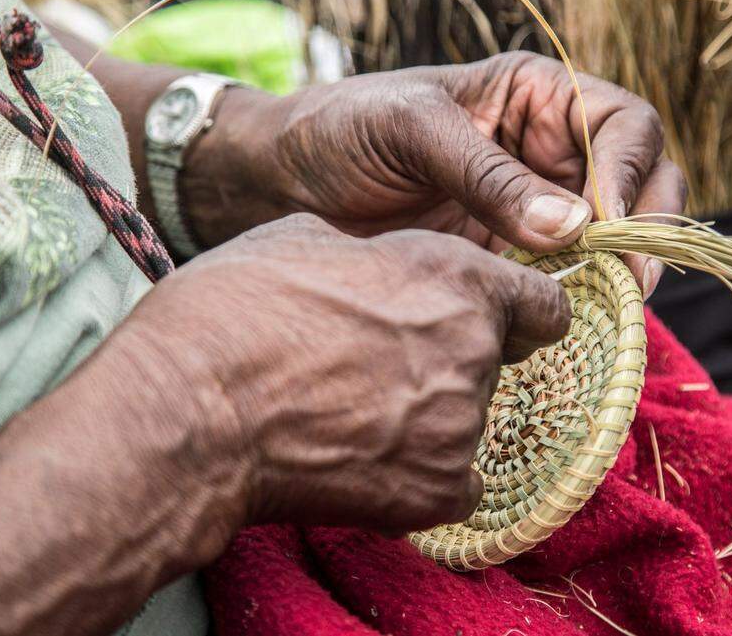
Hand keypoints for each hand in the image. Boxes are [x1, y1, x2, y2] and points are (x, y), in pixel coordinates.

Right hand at [117, 214, 569, 533]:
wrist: (188, 412)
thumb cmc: (233, 312)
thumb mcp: (301, 239)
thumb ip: (372, 252)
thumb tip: (375, 267)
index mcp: (455, 278)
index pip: (543, 304)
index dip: (516, 313)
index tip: (491, 324)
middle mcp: (473, 349)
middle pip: (492, 361)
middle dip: (450, 360)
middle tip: (376, 366)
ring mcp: (459, 426)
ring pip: (464, 421)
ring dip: (425, 416)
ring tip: (346, 411)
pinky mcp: (435, 492)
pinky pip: (452, 483)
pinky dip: (418, 475)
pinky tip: (360, 457)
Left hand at [183, 52, 685, 295]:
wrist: (277, 183)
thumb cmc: (341, 131)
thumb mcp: (413, 133)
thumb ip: (489, 176)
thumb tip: (575, 230)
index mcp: (533, 96)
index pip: (622, 127)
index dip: (632, 172)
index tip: (609, 224)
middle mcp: (544, 151)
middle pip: (637, 184)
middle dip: (647, 229)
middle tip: (633, 283)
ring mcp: (529, 208)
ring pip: (609, 239)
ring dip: (620, 272)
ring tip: (614, 310)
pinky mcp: (504, 258)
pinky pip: (561, 279)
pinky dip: (575, 301)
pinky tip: (570, 324)